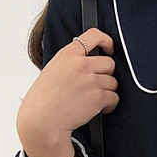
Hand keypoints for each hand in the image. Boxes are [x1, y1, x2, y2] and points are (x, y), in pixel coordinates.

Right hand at [16, 27, 118, 150]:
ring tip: (94, 100)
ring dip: (107, 91)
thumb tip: (86, 64)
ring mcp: (91, 80)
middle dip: (105, 74)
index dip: (106, 41)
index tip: (109, 48)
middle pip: (108, 63)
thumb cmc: (43, 101)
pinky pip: (114, 97)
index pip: (93, 35)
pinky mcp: (98, 96)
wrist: (42, 121)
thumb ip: (70, 63)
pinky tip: (100, 109)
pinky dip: (109, 104)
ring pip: (113, 82)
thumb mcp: (52, 71)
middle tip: (96, 85)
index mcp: (67, 55)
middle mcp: (80, 64)